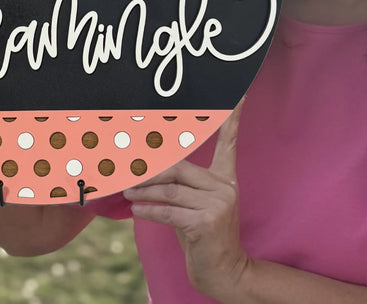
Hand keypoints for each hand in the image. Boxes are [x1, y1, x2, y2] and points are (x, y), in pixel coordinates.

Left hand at [124, 100, 248, 299]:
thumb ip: (180, 186)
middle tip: (128, 171)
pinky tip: (136, 209)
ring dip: (144, 191)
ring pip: (170, 190)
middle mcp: (224, 187)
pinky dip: (149, 210)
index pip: (229, 141)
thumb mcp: (194, 206)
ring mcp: (218, 204)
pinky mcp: (205, 222)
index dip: (232, 118)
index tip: (238, 95)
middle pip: (179, 168)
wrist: (223, 270)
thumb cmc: (203, 236)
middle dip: (150, 171)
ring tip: (127, 191)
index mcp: (225, 178)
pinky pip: (169, 211)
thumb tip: (147, 170)